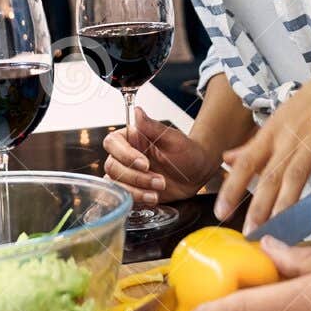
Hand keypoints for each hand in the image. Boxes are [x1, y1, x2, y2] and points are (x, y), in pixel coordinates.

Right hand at [102, 107, 217, 204]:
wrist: (197, 172)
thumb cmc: (187, 152)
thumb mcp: (173, 138)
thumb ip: (152, 127)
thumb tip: (137, 111)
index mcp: (131, 139)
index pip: (113, 143)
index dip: (125, 155)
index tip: (145, 163)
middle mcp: (125, 156)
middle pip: (113, 166)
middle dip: (136, 177)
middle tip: (160, 180)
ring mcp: (127, 174)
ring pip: (116, 184)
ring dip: (137, 190)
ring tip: (159, 189)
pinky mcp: (132, 190)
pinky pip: (124, 197)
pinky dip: (138, 199)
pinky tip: (153, 197)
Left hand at [214, 28, 310, 231]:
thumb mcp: (280, 118)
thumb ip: (255, 144)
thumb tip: (227, 160)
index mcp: (274, 131)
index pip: (247, 161)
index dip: (232, 187)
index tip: (220, 211)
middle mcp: (292, 137)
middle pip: (272, 175)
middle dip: (260, 207)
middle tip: (250, 233)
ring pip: (299, 178)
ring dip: (289, 206)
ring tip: (281, 230)